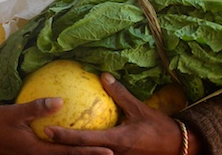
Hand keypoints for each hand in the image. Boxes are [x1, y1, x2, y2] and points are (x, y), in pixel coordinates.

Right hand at [0, 99, 112, 154]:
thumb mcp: (14, 113)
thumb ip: (37, 108)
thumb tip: (60, 100)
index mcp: (38, 151)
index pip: (69, 152)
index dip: (89, 152)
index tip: (108, 150)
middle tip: (113, 153)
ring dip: (82, 154)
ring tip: (102, 150)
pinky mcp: (38, 152)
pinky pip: (58, 152)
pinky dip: (70, 149)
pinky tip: (80, 140)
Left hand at [46, 73, 186, 154]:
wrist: (178, 148)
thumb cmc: (159, 128)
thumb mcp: (139, 109)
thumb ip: (120, 94)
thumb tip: (104, 76)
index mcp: (117, 141)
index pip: (85, 139)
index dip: (65, 136)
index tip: (47, 130)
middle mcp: (113, 153)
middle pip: (82, 152)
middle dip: (62, 146)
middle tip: (43, 135)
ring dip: (73, 149)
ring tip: (54, 140)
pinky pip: (100, 154)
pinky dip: (87, 149)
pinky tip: (77, 142)